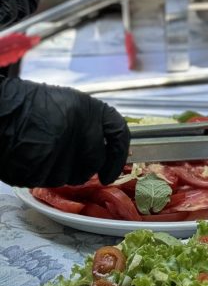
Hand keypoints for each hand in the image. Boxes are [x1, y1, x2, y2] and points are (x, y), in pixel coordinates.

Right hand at [0, 75, 128, 186]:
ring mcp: (58, 150)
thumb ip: (91, 125)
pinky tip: (30, 158)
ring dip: (56, 171)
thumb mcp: (70, 104)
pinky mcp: (37, 167)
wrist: (1, 108)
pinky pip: (45, 181)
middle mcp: (78, 129)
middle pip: (93, 164)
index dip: (119, 155)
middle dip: (82, 168)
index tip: (112, 170)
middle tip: (64, 159)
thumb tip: (105, 152)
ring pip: (67, 177)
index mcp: (89, 109)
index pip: (119, 134)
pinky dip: (38, 175)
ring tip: (41, 151)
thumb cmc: (32, 105)